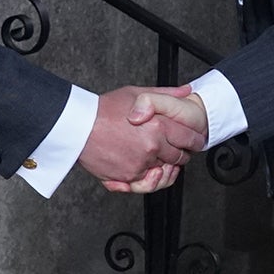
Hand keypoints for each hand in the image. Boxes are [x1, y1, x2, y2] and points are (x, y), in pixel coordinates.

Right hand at [80, 85, 203, 192]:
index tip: (194, 141)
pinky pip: (146, 182)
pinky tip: (141, 164)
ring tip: (154, 156)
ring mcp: (140, 164)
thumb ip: (165, 94)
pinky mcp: (128, 177)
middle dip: (180, 154)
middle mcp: (152, 147)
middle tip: (174, 149)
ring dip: (163, 166)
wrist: (79, 126)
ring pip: (164, 172)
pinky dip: (146, 176)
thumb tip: (186, 91)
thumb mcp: (137, 94)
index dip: (194, 140)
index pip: (189, 138)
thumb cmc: (104, 109)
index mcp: (158, 126)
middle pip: (179, 158)